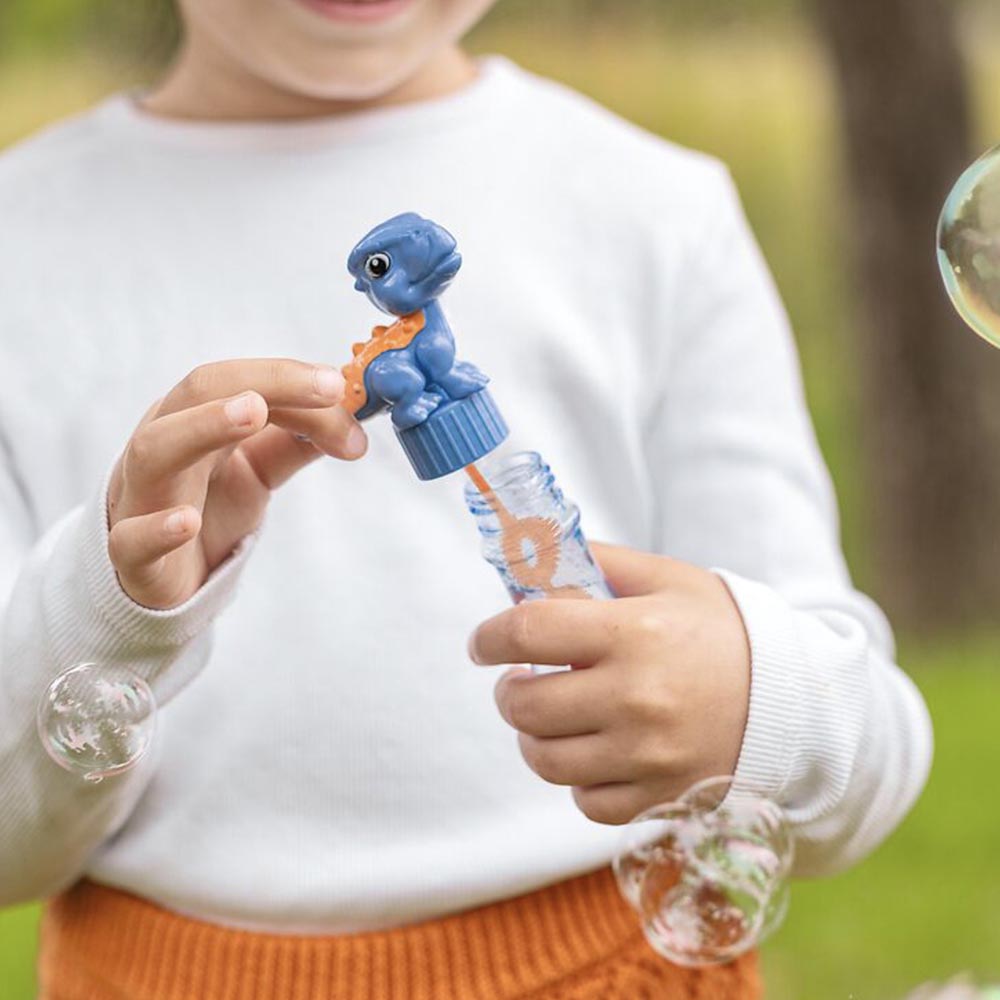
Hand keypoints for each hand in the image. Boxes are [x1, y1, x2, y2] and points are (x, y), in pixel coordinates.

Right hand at [107, 358, 365, 608]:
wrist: (162, 578)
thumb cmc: (206, 509)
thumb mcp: (258, 469)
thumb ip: (297, 440)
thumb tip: (352, 414)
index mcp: (192, 416)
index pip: (237, 381)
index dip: (291, 378)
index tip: (343, 386)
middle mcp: (162, 443)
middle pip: (198, 393)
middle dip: (263, 383)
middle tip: (325, 389)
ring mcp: (141, 497)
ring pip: (156, 449)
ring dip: (203, 426)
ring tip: (252, 413)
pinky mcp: (132, 557)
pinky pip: (131, 540)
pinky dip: (157, 528)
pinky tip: (187, 523)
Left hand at [468, 543, 750, 824]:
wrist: (797, 698)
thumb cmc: (722, 630)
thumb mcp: (667, 579)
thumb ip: (599, 562)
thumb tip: (535, 557)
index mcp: (633, 632)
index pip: (528, 632)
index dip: (490, 637)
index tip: (483, 643)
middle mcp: (636, 697)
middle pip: (526, 705)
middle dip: (509, 690)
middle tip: (518, 680)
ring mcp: (648, 755)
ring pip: (546, 760)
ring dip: (533, 737)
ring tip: (547, 717)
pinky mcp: (661, 797)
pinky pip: (586, 801)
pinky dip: (576, 779)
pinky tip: (590, 752)